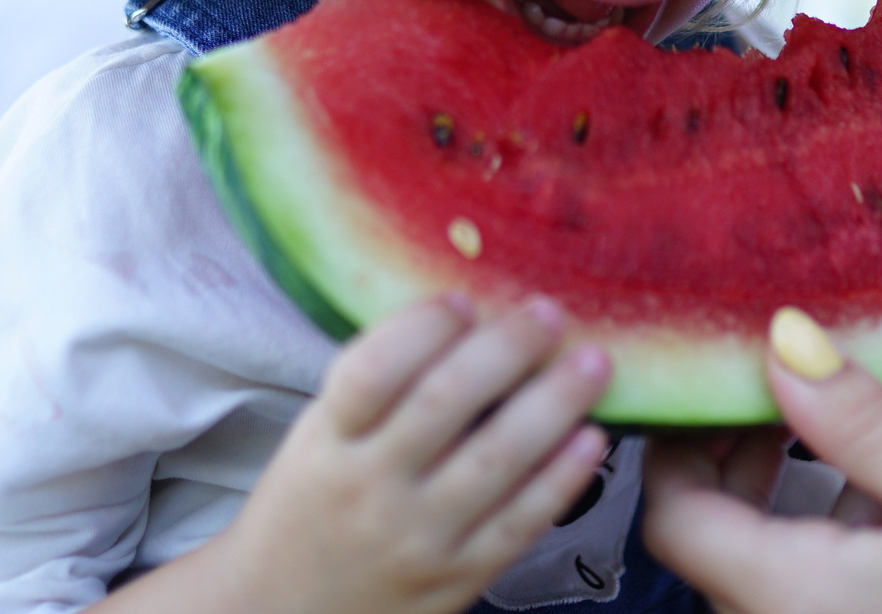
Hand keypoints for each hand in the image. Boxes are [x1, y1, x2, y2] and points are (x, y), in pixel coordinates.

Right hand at [207, 295, 610, 613]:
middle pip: (444, 404)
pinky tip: (591, 439)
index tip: (463, 299)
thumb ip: (377, 386)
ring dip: (553, 405)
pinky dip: (561, 479)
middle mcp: (370, 487)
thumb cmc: (313, 504)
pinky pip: (519, 523)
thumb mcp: (318, 437)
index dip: (422, 327)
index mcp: (328, 441)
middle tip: (549, 313)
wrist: (287, 613)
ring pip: (495, 461)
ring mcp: (417, 538)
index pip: (372, 372)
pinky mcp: (458, 578)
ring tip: (593, 362)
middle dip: (506, 350)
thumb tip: (466, 312)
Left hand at [643, 309, 881, 613]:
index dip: (679, 431)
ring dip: (796, 484)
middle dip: (739, 446)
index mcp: (797, 595)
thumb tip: (781, 341)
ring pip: (770, 555)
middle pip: (713, 531)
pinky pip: (820, 585)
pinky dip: (839, 528)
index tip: (721, 367)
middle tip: (782, 376)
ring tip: (850, 413)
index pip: (667, 510)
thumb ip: (867, 424)